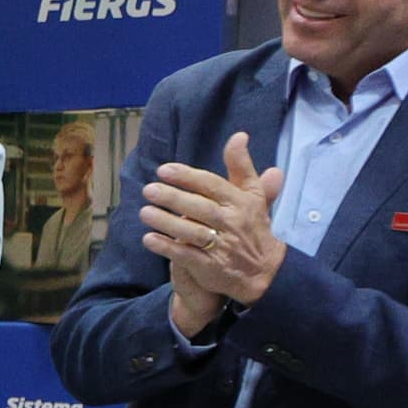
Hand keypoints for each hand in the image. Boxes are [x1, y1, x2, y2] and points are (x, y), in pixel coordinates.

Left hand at [139, 130, 286, 316]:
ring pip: (191, 232)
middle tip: (148, 190)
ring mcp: (222, 246)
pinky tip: (148, 239)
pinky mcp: (210, 267)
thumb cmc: (251, 227)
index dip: (188, 177)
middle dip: (173, 198)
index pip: (213, 186)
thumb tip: (239, 136)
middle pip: (200, 207)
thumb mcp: (252, 196)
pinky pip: (186, 255)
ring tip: (144, 212)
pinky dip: (166, 247)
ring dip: (166, 222)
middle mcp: (233, 223)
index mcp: (243, 203)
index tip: (163, 170)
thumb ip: (242, 168)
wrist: (262, 271)